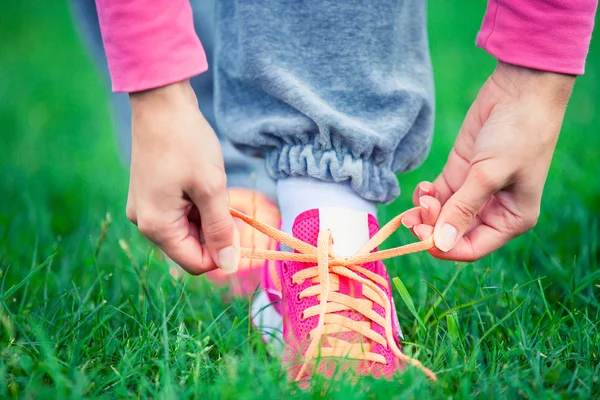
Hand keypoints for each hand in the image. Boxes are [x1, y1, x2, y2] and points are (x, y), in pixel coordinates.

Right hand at [126, 80, 239, 274]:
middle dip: (215, 231)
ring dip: (207, 216)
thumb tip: (230, 266)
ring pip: (187, 230)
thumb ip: (221, 230)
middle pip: (191, 247)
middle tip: (226, 199)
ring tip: (211, 185)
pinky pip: (178, 214)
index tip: (239, 224)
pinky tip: (201, 181)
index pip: (196, 263)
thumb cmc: (187, 143)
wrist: (161, 103)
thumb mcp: (211, 189)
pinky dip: (196, 205)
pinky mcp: (149, 195)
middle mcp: (145, 223)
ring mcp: (145, 208)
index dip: (223, 252)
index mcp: (157, 226)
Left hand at [403, 61, 574, 260]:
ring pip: (441, 215)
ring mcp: (473, 192)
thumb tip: (441, 244)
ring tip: (423, 196)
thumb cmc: (517, 135)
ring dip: (426, 212)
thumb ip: (463, 209)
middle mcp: (492, 211)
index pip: (471, 248)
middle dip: (432, 227)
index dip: (444, 247)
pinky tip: (423, 186)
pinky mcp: (459, 173)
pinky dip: (426, 196)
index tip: (421, 236)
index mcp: (511, 219)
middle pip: (452, 233)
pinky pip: (437, 195)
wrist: (520, 91)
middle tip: (416, 216)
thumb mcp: (488, 174)